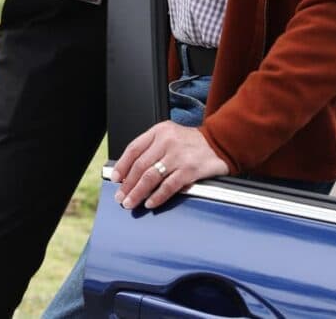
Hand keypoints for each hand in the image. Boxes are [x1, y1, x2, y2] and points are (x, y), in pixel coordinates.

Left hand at [110, 121, 229, 209]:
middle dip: (128, 184)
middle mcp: (167, 141)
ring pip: (151, 177)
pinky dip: (157, 197)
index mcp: (159, 131)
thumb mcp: (170, 135)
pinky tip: (150, 203)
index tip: (115, 178)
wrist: (219, 142)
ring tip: (130, 202)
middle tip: (120, 196)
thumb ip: (152, 148)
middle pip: (140, 165)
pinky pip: (168, 186)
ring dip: (138, 192)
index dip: (122, 165)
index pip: (134, 148)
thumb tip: (131, 172)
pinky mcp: (189, 170)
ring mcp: (178, 156)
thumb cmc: (193, 142)